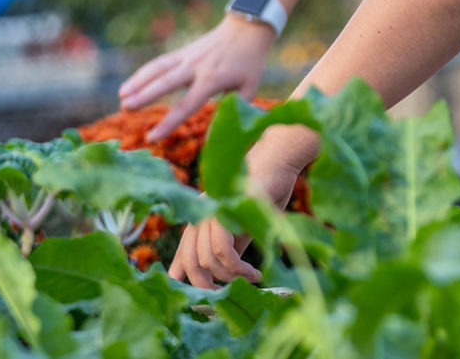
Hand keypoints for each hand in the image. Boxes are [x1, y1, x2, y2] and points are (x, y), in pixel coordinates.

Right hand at [119, 16, 275, 140]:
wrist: (247, 28)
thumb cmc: (249, 62)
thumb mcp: (250, 87)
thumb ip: (235, 108)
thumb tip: (221, 132)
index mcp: (214, 79)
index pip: (187, 104)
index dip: (169, 122)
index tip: (152, 137)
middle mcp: (196, 67)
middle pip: (166, 82)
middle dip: (144, 95)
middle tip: (125, 108)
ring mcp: (187, 56)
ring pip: (157, 69)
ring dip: (137, 82)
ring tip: (121, 97)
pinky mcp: (182, 51)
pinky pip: (159, 63)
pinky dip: (143, 73)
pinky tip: (128, 85)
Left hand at [168, 134, 302, 288]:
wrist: (278, 161)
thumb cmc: (265, 192)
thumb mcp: (245, 227)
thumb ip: (231, 248)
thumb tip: (223, 276)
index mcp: (199, 220)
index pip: (181, 258)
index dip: (186, 282)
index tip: (204, 299)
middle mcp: (198, 217)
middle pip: (190, 264)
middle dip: (210, 287)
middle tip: (231, 294)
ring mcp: (209, 213)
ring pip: (207, 261)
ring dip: (232, 278)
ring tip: (253, 279)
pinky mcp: (224, 211)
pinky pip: (223, 250)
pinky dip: (238, 268)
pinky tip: (255, 272)